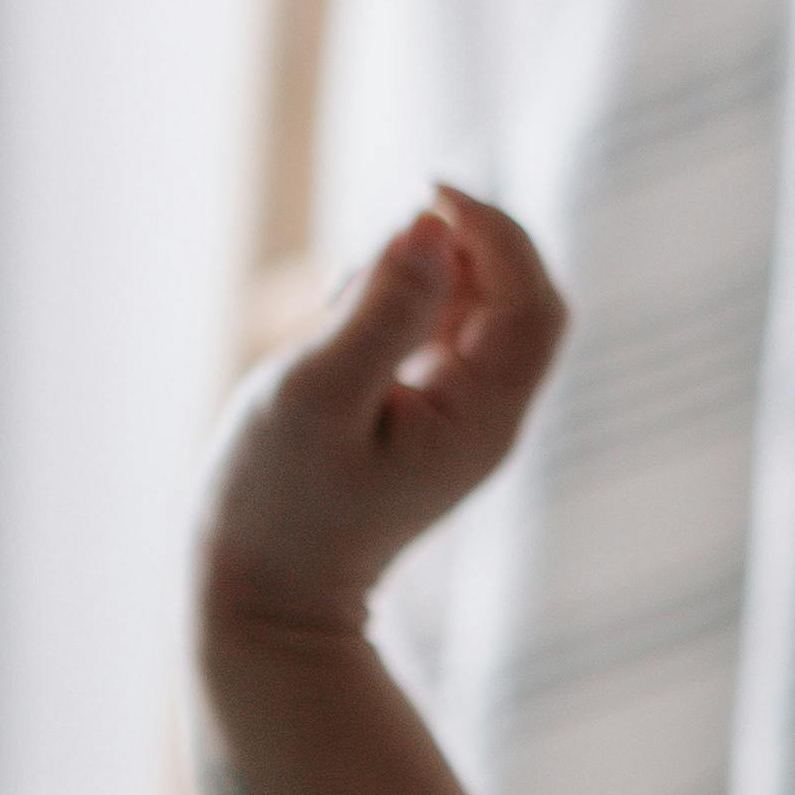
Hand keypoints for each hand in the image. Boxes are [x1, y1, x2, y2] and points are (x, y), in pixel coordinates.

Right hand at [195, 184, 569, 639]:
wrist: (262, 599)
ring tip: (334, 312)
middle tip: (369, 255)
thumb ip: (380, 311)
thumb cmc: (275, 502)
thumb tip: (432, 228)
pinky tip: (336, 325)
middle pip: (514, 294)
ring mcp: (460, 416)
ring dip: (414, 274)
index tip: (425, 195)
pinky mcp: (423, 413)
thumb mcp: (317, 395)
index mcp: (484, 416)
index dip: (494, 232)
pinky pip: (435, 330)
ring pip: (472, 304)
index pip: (531, 300)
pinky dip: (394, 303)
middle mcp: (489, 415)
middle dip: (455, 247)